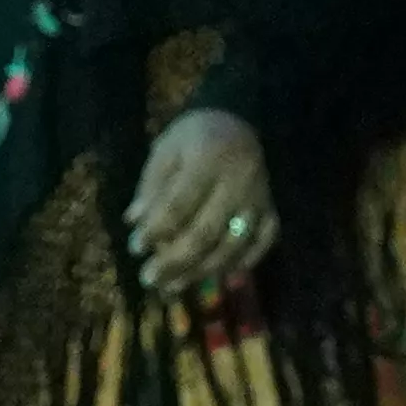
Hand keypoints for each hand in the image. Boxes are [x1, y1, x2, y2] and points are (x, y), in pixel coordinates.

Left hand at [123, 105, 278, 316]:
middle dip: (175, 261)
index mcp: (207, 159)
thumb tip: (134, 223)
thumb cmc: (194, 135)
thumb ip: (151, 186)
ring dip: (202, 271)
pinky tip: (219, 277)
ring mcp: (259, 197)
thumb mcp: (165, 149)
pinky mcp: (271, 208)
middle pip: (206, 232)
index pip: (179, 203)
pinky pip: (263, 242)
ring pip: (233, 244)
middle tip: (149, 279)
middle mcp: (238, 180)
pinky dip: (244, 263)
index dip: (156, 230)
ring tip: (173, 287)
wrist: (239, 117)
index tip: (135, 248)